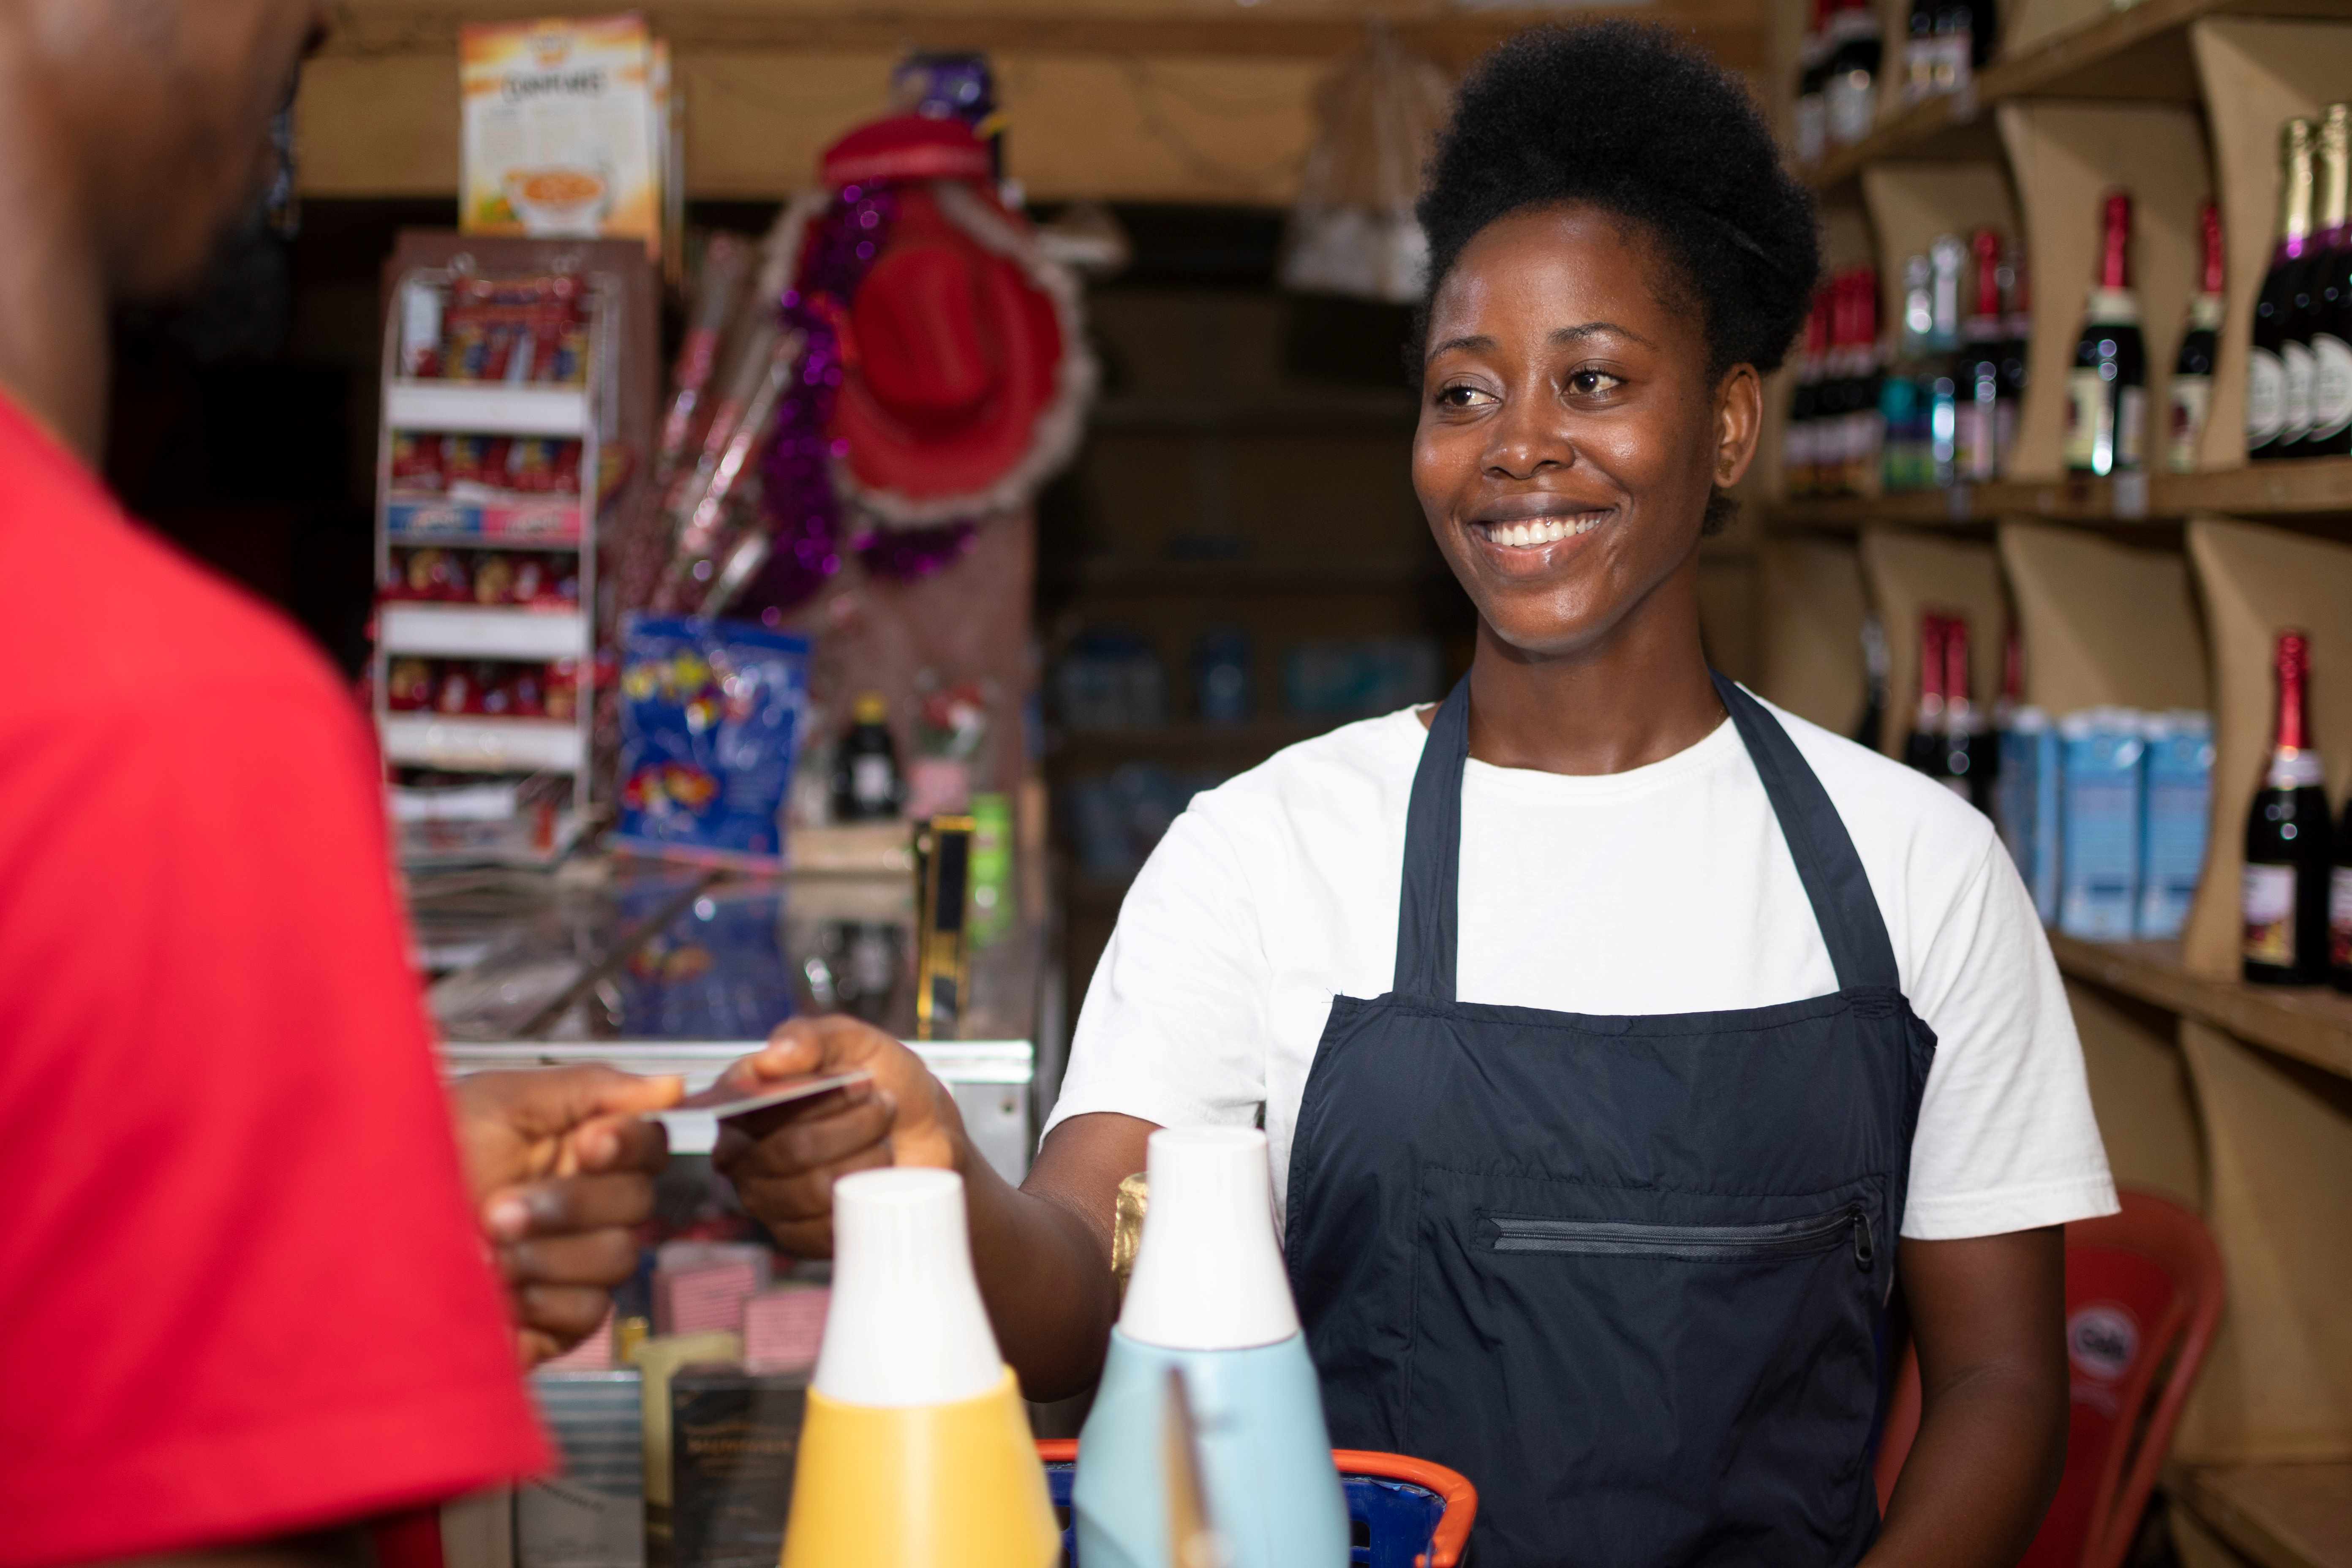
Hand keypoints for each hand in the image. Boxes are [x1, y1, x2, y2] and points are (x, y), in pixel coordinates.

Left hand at [448, 1065, 682, 1364]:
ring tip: (483, 1249)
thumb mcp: (498, 1102)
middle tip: (499, 1208)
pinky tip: (495, 1292)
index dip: (627, 1145)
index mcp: (577, 1147)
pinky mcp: (558, 1322)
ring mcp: (575, 1265)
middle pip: (638, 1203)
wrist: (354, 1233)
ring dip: (548, 1254)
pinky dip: (541, 1300)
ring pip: (616, 1258)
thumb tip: (674, 1085)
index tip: (585, 1145)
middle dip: (569, 1204)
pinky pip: (587, 1311)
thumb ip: (588, 1087)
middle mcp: (586, 1205)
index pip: (648, 1143)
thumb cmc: (418, 1156)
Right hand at [711, 1014, 965, 1256]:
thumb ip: (815, 1038)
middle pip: (786, 1149)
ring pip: (809, 1187)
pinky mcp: (794, 1233)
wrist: (929, 1137)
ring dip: (864, 1158)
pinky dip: (862, 1195)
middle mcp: (743, 1148)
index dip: (808, 1096)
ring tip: (883, 1138)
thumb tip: (770, 1056)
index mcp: (747, 1098)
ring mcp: (765, 1195)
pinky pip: (823, 1224)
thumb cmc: (888, 1084)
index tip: (861, 1081)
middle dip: (852, 1125)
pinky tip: (876, 1174)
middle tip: (883, 1106)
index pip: (748, 1103)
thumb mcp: (860, 1043)